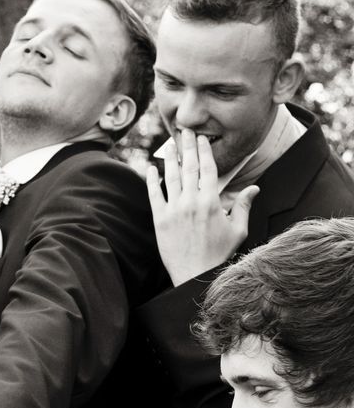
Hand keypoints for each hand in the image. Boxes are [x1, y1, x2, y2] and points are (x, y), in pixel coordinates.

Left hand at [146, 129, 258, 285]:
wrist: (195, 276)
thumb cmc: (218, 255)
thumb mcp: (237, 230)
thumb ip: (244, 206)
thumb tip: (254, 188)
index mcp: (211, 201)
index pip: (207, 168)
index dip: (204, 151)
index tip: (201, 139)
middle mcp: (191, 202)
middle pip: (189, 167)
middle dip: (187, 147)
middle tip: (184, 131)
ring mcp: (174, 210)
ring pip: (171, 177)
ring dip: (170, 159)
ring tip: (169, 145)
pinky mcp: (160, 221)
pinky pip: (154, 196)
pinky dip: (152, 181)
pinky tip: (151, 169)